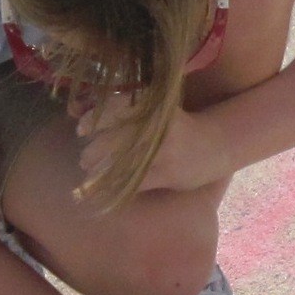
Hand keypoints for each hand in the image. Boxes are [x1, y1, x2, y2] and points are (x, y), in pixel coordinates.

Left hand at [75, 92, 227, 193]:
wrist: (215, 145)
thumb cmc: (179, 124)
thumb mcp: (155, 109)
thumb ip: (123, 107)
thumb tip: (79, 109)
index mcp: (155, 108)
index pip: (117, 110)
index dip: (95, 119)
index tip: (80, 128)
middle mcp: (159, 129)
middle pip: (116, 140)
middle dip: (94, 151)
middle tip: (85, 158)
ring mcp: (164, 153)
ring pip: (122, 162)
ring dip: (101, 170)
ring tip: (91, 171)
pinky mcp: (169, 175)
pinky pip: (135, 183)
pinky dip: (116, 186)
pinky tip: (105, 187)